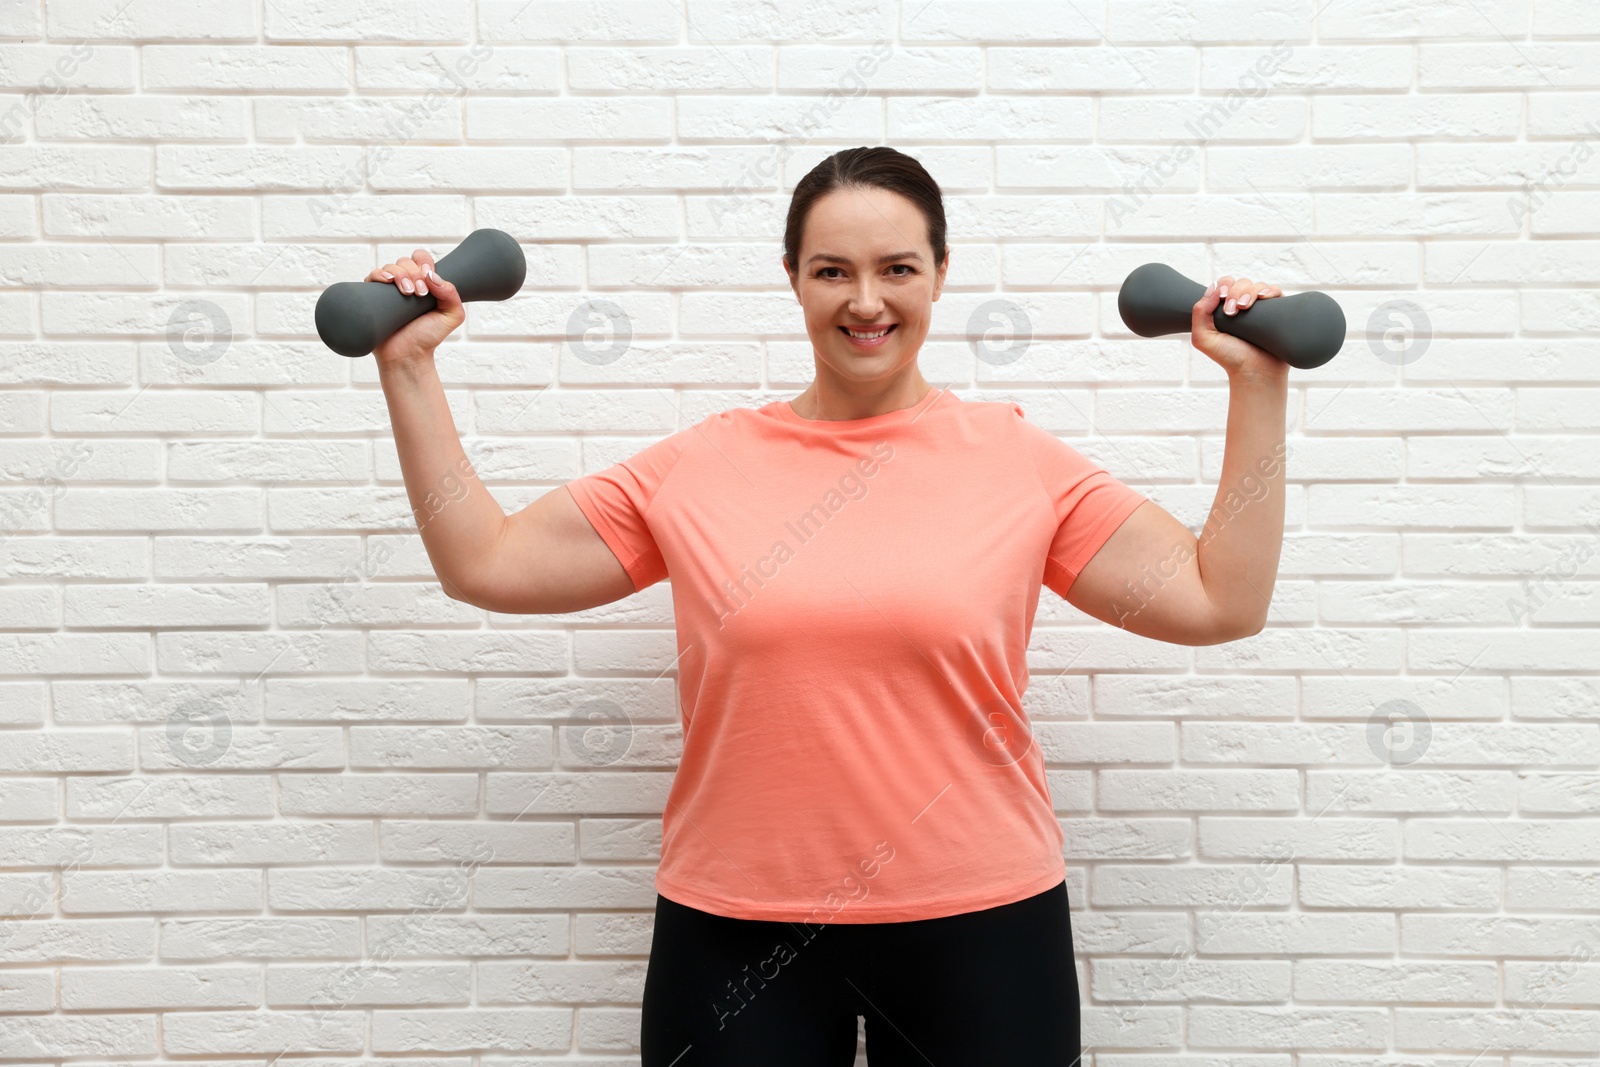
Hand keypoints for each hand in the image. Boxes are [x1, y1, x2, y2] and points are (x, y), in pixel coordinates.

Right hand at [365, 248, 464, 366]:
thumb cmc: (428, 337)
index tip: (428, 280)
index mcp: (423, 282)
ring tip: (407, 294)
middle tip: (419, 294)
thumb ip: (452, 294)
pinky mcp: (373, 297)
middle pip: (406, 261)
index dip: (424, 263)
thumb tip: (432, 275)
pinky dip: (379, 274)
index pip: (421, 259)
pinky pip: (372, 276)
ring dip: (400, 275)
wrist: (408, 356)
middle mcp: (405, 283)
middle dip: (414, 273)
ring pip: (390, 267)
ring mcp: (388, 290)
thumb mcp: (451, 316)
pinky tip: (387, 282)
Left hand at [1191, 275, 1289, 381]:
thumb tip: (1212, 288)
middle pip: (1240, 283)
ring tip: (1245, 307)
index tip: (1223, 299)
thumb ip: (1198, 313)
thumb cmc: (1229, 358)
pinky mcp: (1278, 312)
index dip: (1223, 286)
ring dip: (1249, 291)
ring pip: (1257, 285)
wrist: (1255, 372)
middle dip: (1235, 292)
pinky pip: (1276, 291)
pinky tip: (1263, 298)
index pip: (1225, 285)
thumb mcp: (1203, 338)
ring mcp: (1261, 309)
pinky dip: (1269, 290)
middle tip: (1232, 311)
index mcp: (1226, 309)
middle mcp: (1244, 306)